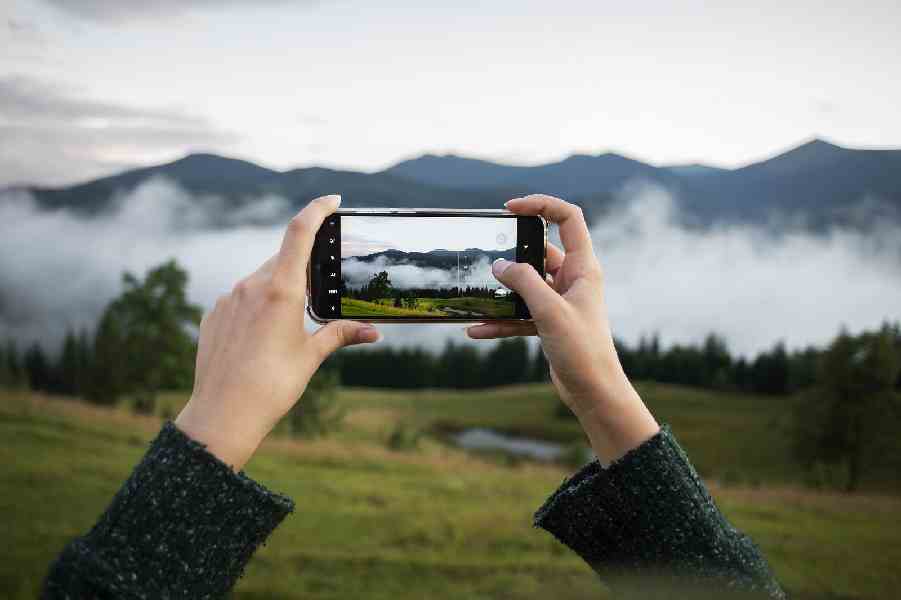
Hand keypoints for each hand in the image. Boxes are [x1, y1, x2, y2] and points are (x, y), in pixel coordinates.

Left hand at [176, 195, 379, 469]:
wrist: (223, 415)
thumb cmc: (272, 386)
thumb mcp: (311, 357)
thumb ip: (341, 334)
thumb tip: (374, 332)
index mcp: (280, 290)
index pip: (299, 233)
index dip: (317, 209)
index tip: (332, 199)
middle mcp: (250, 286)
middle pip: (282, 260)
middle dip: (303, 268)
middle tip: (320, 288)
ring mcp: (228, 299)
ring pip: (260, 279)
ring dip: (279, 290)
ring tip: (289, 326)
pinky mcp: (214, 315)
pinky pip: (240, 300)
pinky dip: (256, 307)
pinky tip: (262, 339)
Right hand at [466, 194, 658, 462]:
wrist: (594, 392)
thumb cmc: (582, 350)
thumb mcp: (549, 311)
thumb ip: (523, 282)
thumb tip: (499, 265)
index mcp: (583, 268)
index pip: (568, 219)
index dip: (541, 205)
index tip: (511, 208)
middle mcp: (573, 280)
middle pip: (540, 250)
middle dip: (512, 252)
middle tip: (486, 250)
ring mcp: (560, 301)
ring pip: (526, 285)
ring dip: (502, 291)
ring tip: (477, 292)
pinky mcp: (549, 323)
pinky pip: (520, 314)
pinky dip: (500, 320)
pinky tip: (476, 329)